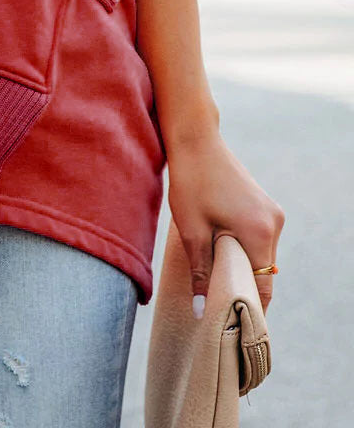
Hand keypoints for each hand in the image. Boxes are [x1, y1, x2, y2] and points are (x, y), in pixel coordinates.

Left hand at [164, 128, 284, 316]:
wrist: (195, 139)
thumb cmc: (190, 181)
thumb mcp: (192, 230)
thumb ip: (201, 272)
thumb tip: (203, 311)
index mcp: (260, 232)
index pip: (262, 286)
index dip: (247, 306)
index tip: (232, 324)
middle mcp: (273, 223)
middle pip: (262, 271)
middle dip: (241, 285)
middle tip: (216, 302)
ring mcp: (271, 212)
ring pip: (259, 254)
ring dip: (240, 264)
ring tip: (213, 274)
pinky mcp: (264, 205)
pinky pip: (257, 237)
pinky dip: (242, 246)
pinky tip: (219, 248)